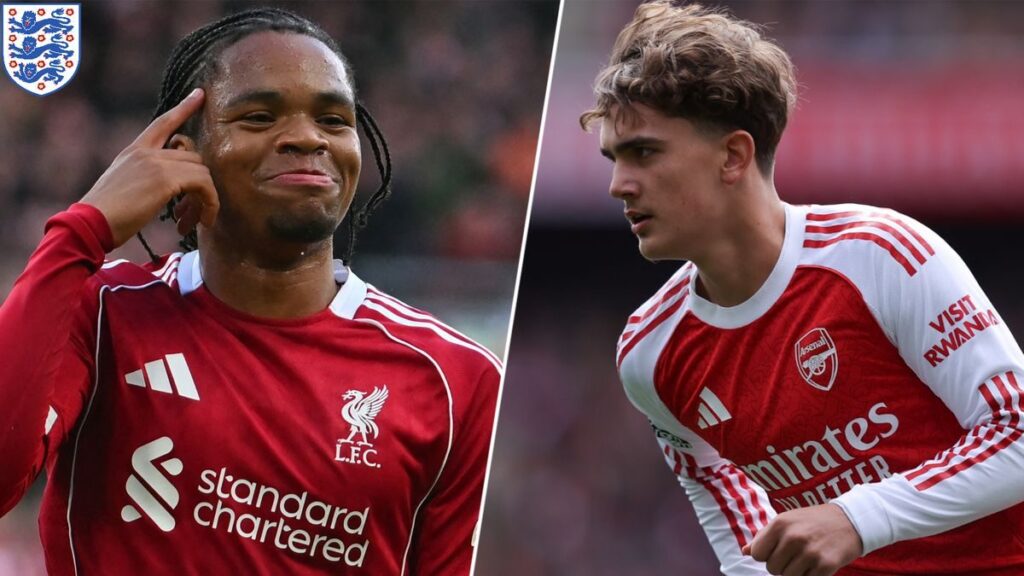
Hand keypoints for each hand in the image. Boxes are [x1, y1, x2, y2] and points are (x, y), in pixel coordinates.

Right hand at [81, 88, 218, 247]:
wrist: (90, 223)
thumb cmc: (105, 214)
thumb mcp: (123, 184)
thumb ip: (145, 175)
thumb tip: (171, 184)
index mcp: (134, 150)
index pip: (163, 122)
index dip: (184, 108)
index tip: (200, 94)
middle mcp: (146, 151)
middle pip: (193, 155)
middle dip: (200, 184)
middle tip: (190, 212)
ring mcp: (156, 163)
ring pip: (202, 171)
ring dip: (206, 199)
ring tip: (195, 221)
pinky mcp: (166, 179)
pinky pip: (204, 184)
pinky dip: (210, 203)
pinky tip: (202, 221)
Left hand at [741, 504, 862, 575]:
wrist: (850, 520)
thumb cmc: (812, 521)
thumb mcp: (786, 520)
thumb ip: (764, 536)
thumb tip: (745, 551)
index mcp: (780, 524)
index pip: (758, 554)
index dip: (766, 555)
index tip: (777, 550)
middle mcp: (793, 537)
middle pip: (772, 569)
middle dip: (781, 565)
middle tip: (795, 554)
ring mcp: (810, 552)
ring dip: (795, 572)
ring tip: (806, 558)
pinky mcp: (826, 565)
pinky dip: (810, 575)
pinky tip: (817, 563)